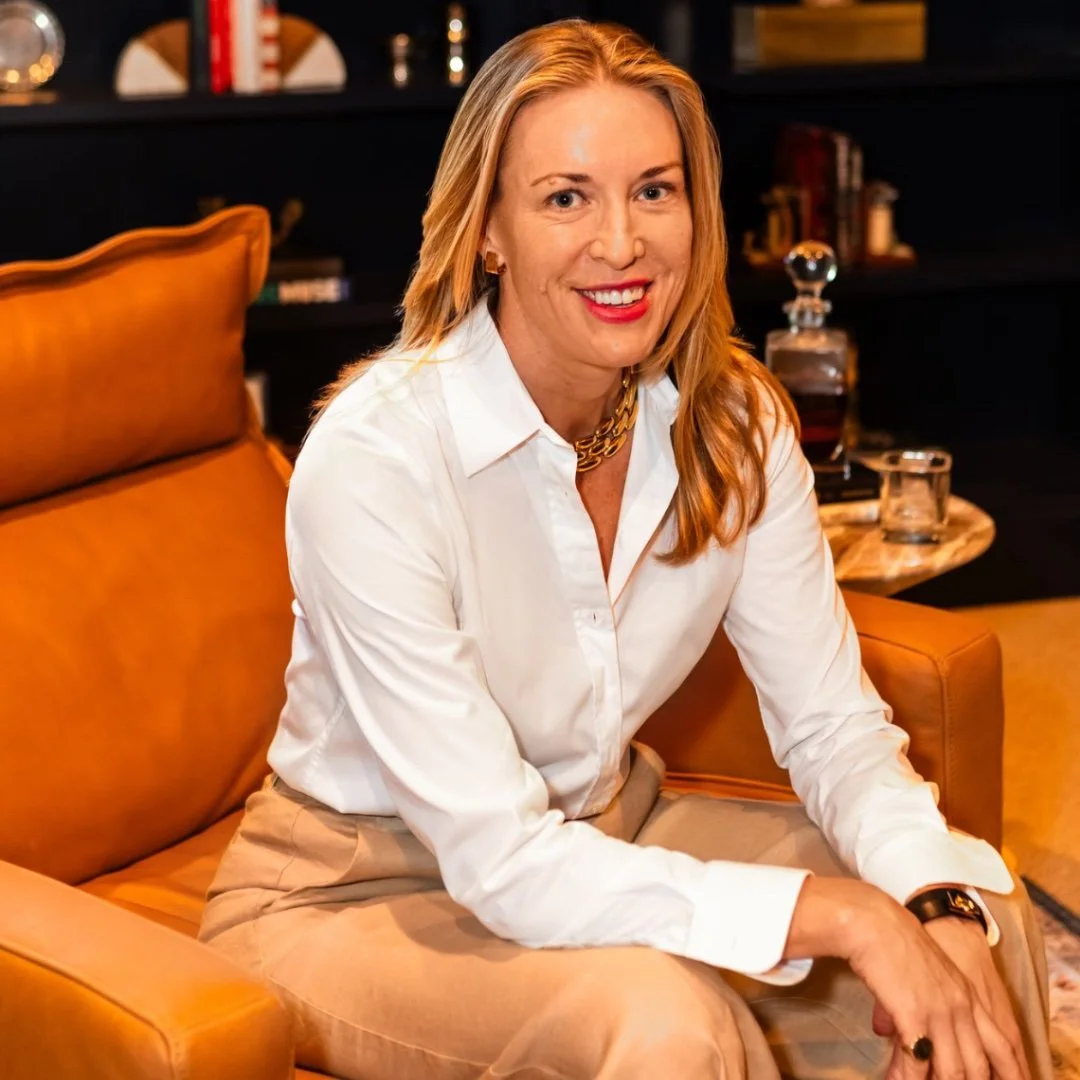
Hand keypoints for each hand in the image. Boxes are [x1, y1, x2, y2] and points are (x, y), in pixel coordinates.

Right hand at [871, 917, 1030, 1079]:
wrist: (875, 922)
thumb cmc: (892, 941)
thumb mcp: (921, 971)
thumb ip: (919, 1001)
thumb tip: (890, 1031)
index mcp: (969, 996)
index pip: (1004, 1046)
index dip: (1010, 1074)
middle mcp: (962, 1008)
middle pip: (979, 1067)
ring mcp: (941, 1014)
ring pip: (953, 1072)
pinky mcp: (915, 1017)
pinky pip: (918, 1065)